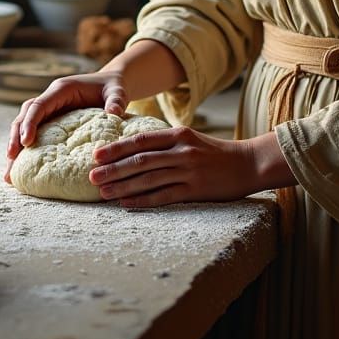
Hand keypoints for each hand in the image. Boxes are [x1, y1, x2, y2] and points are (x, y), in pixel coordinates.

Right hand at [3, 70, 127, 182]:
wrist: (112, 86)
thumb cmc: (113, 87)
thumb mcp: (117, 91)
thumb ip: (116, 100)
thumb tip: (114, 113)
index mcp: (62, 89)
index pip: (39, 105)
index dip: (30, 122)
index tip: (25, 142)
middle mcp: (51, 98)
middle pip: (25, 116)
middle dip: (15, 137)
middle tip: (11, 160)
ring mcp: (50, 110)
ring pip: (24, 125)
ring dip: (15, 145)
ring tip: (10, 171)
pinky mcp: (52, 121)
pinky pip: (34, 133)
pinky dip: (25, 150)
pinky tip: (22, 169)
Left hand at [88, 127, 294, 207]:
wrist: (247, 164)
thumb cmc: (214, 152)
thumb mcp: (190, 139)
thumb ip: (165, 142)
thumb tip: (132, 150)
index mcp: (178, 135)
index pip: (140, 140)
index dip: (116, 148)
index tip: (96, 154)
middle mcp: (181, 151)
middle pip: (140, 161)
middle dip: (113, 169)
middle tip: (90, 176)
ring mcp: (188, 171)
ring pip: (148, 179)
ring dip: (122, 186)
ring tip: (102, 192)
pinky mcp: (195, 190)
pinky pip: (163, 196)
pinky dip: (142, 200)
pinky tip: (125, 203)